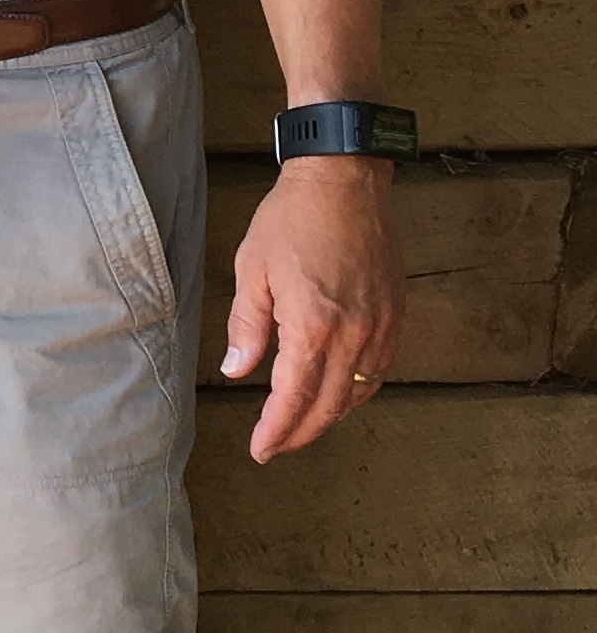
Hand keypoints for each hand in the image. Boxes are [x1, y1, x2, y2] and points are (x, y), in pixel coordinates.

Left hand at [224, 155, 400, 460]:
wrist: (344, 182)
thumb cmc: (291, 220)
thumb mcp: (252, 269)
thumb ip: (247, 326)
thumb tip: (237, 371)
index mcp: (313, 325)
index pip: (295, 397)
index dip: (277, 429)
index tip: (261, 449)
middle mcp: (354, 335)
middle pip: (329, 405)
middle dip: (301, 432)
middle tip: (276, 446)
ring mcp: (381, 327)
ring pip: (358, 393)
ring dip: (330, 416)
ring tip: (301, 426)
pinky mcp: (395, 315)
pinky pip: (379, 371)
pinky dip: (356, 392)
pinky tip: (337, 394)